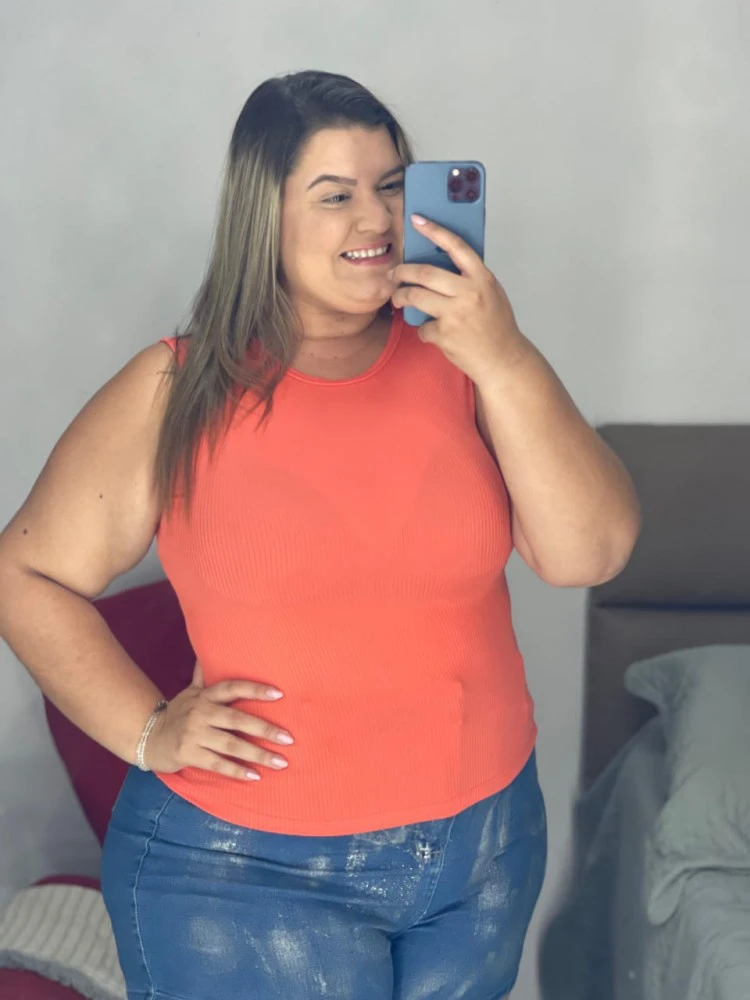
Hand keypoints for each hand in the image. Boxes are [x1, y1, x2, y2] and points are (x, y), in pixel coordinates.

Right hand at [144, 660, 293, 780]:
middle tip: (288, 738)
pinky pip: (217, 764)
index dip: (255, 689)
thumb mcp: (190, 691)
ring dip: (257, 754)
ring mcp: (194, 734)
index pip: (232, 688)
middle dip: (265, 729)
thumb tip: (211, 646)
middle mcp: (201, 713)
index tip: (279, 694)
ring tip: (280, 762)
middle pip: (237, 719)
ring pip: (231, 744)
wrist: (149, 737)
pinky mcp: (189, 754)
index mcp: (205, 696)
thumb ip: (204, 675)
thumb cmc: (179, 713)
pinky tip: (255, 776)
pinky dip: (237, 771)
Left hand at [389, 214, 527, 386]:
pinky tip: (433, 333)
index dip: (435, 231)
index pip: (456, 247)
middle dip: (403, 272)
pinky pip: (423, 327)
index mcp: (482, 278)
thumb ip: (471, 278)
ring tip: (398, 299)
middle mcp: (469, 293)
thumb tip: (442, 263)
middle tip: (394, 274)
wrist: (502, 359)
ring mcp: (456, 314)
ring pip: (416, 297)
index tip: (417, 220)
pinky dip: (424, 330)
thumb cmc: (496, 326)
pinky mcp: (445, 334)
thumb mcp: (492, 293)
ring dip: (401, 297)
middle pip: (425, 273)